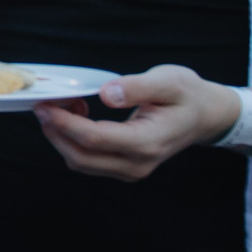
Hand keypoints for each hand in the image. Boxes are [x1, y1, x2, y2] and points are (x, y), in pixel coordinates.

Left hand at [36, 65, 237, 181]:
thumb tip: (106, 94)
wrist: (206, 116)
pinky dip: (73, 140)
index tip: (45, 104)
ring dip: (62, 135)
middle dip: (55, 131)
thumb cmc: (188, 96)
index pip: (95, 139)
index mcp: (149, 142)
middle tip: (45, 103)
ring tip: (65, 104)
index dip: (64, 123)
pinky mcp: (123, 167)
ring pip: (80, 162)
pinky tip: (78, 114)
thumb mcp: (169, 81)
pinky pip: (88, 160)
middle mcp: (138, 163)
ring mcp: (131, 170)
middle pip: (80, 157)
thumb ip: (137, 87)